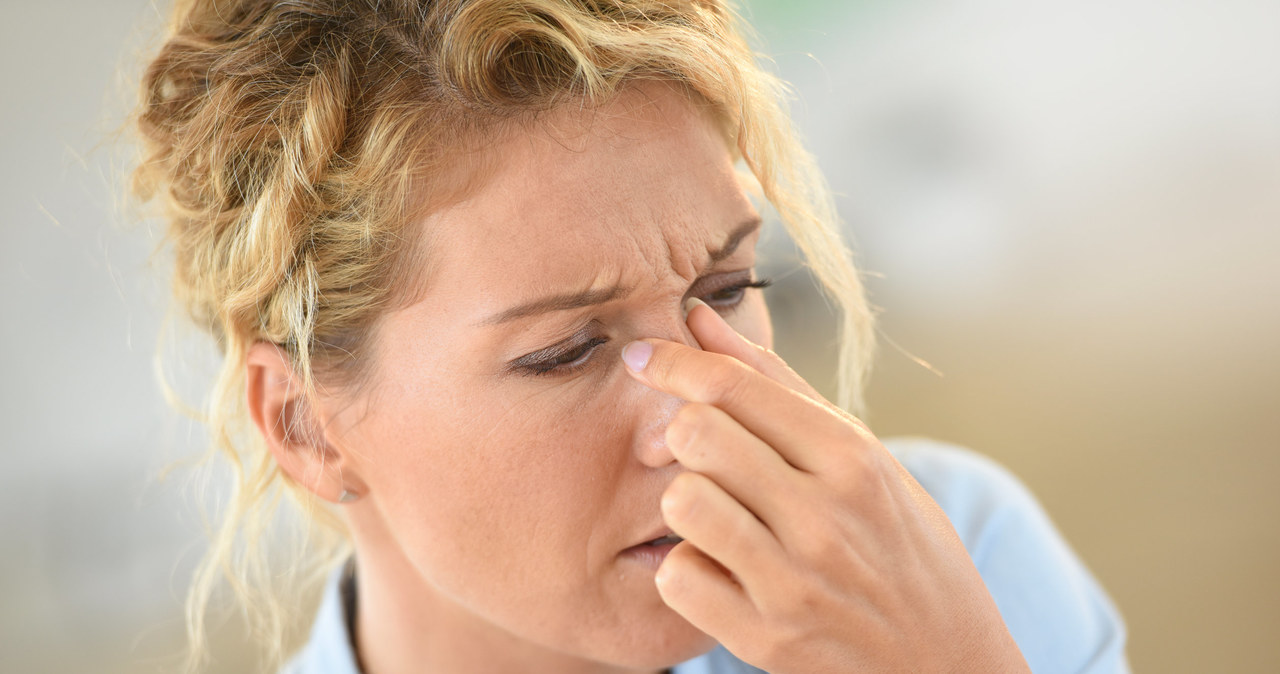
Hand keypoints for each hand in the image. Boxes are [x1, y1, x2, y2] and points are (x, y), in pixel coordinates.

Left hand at [620, 299, 1029, 672]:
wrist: (947, 665)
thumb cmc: (901, 547)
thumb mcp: (864, 459)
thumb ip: (780, 388)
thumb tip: (703, 320)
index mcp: (852, 458)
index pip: (734, 385)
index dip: (673, 360)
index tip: (643, 355)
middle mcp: (824, 516)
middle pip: (697, 433)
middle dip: (679, 429)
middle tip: (689, 446)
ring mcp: (793, 582)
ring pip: (681, 501)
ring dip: (684, 500)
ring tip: (711, 511)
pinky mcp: (765, 639)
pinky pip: (677, 575)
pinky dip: (685, 568)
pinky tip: (716, 567)